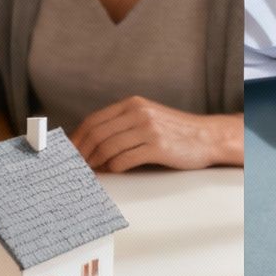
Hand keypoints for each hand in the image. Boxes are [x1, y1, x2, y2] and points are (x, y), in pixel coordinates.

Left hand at [70, 97, 243, 172]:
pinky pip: (124, 160)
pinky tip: (113, 172)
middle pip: (97, 134)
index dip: (78, 138)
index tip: (69, 152)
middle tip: (76, 166)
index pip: (94, 120)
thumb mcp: (147, 117)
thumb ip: (123, 124)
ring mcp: (148, 129)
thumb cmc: (175, 131)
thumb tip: (92, 142)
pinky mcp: (157, 147)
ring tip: (93, 171)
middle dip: (82, 153)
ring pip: (108, 148)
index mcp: (132, 104)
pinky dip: (113, 168)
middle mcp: (138, 113)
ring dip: (96, 163)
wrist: (206, 137)